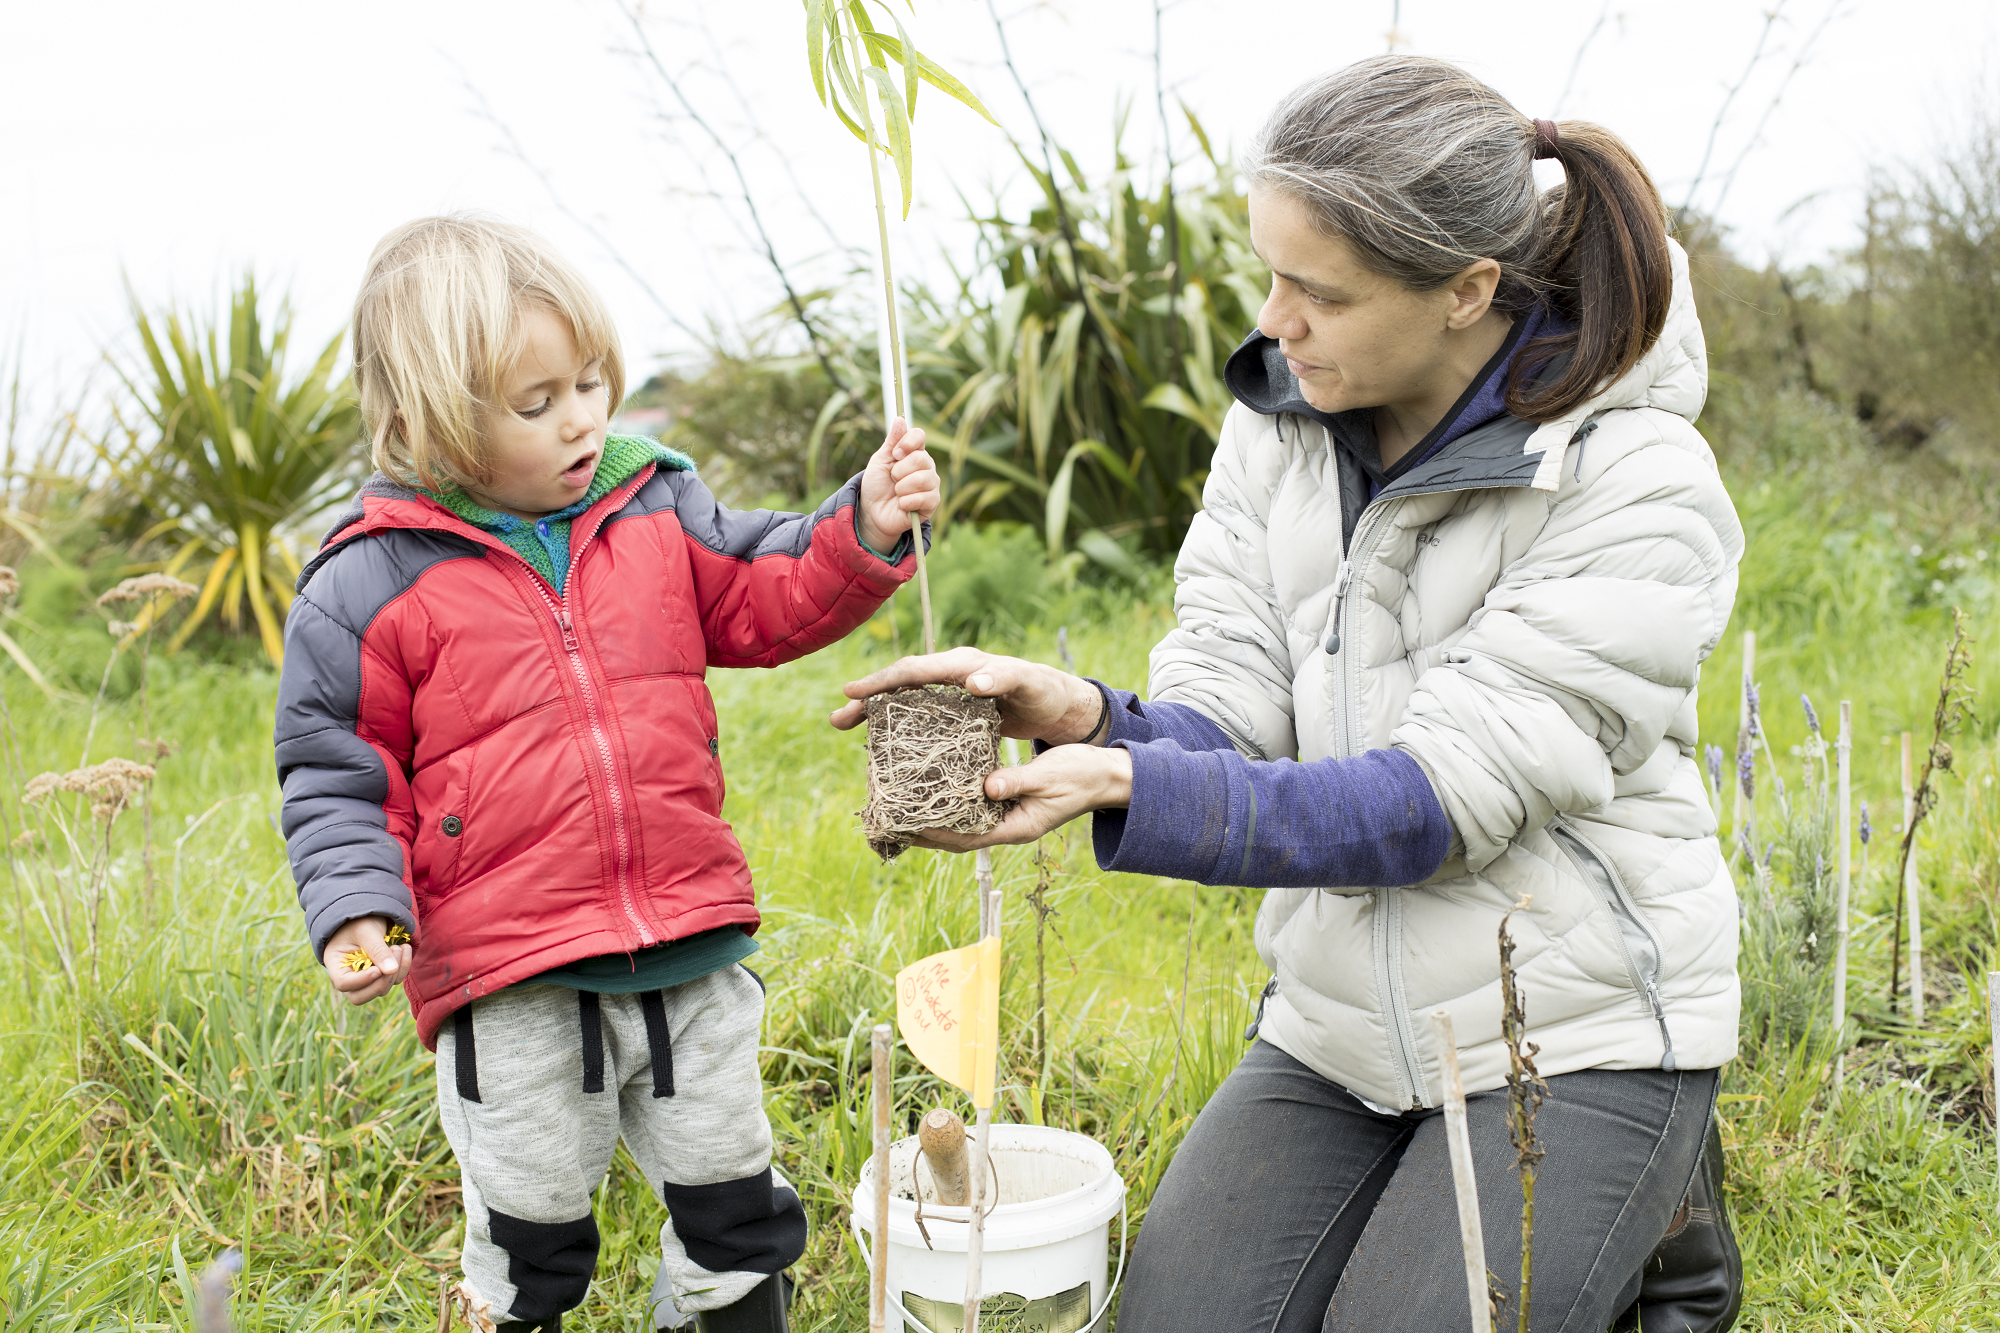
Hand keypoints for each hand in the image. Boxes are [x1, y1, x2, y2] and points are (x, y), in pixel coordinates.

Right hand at [320, 915, 412, 1005]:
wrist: (370, 913)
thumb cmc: (361, 919)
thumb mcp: (366, 930)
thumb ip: (377, 949)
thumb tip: (391, 971)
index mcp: (336, 963)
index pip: (343, 983)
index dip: (361, 981)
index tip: (378, 969)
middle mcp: (349, 975)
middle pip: (360, 996)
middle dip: (380, 981)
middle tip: (392, 955)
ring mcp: (366, 978)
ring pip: (381, 990)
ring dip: (395, 971)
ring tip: (398, 946)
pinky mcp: (382, 975)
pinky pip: (394, 980)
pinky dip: (404, 967)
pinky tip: (405, 948)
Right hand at [830, 647, 1107, 744]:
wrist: (1059, 704)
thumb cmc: (1044, 691)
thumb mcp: (1027, 684)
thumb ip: (1002, 678)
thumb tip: (972, 680)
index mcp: (962, 664)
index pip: (914, 670)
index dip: (883, 681)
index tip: (852, 692)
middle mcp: (951, 674)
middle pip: (900, 683)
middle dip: (867, 698)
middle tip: (836, 719)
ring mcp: (950, 691)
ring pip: (904, 699)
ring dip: (874, 712)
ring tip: (843, 726)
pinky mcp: (954, 709)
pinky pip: (918, 713)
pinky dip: (897, 724)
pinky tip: (880, 742)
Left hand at [857, 418, 939, 553]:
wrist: (873, 511)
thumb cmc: (877, 484)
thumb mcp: (880, 460)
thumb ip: (891, 441)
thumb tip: (900, 419)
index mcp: (914, 452)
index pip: (919, 436)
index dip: (907, 443)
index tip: (895, 454)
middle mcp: (927, 466)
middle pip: (921, 458)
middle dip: (899, 471)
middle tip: (893, 479)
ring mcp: (931, 485)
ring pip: (922, 479)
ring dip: (902, 487)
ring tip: (897, 493)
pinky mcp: (932, 503)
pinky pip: (922, 498)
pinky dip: (905, 502)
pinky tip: (901, 505)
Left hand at [907, 744, 1132, 849]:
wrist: (1106, 775)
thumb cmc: (1081, 775)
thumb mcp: (1049, 776)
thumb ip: (1016, 781)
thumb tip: (987, 787)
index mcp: (1017, 827)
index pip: (967, 838)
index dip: (936, 834)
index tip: (906, 827)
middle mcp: (1008, 826)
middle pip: (958, 836)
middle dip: (926, 832)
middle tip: (891, 823)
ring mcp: (1008, 816)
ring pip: (963, 823)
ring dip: (934, 819)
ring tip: (901, 810)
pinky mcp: (1008, 801)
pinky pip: (974, 807)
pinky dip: (952, 802)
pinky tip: (934, 789)